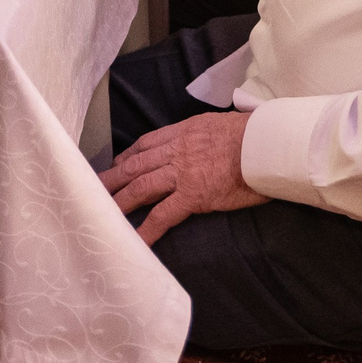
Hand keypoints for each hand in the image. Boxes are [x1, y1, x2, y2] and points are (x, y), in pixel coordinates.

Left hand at [99, 113, 266, 243]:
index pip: (146, 143)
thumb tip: (204, 140)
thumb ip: (204, 134)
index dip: (128, 155)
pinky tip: (136, 238)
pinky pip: (164, 214)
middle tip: (94, 188)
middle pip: (136, 165)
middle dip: (113, 177)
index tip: (118, 163)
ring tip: (102, 212)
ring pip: (141, 186)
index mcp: (183, 132)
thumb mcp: (220, 124)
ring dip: (120, 200)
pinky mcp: (194, 195)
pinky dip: (147, 228)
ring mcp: (182, 173)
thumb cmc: (254, 134)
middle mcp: (177, 150)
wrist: (267, 144)